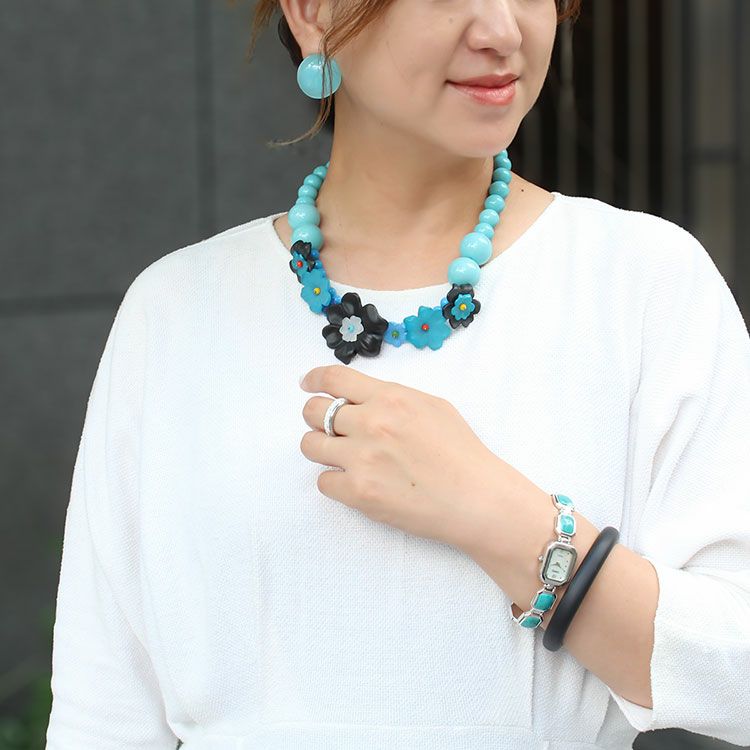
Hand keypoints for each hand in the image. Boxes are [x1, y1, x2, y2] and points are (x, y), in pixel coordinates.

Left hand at [299, 364, 522, 550]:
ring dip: (320, 449)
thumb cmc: (461, 452)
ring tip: (340, 456)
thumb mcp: (432, 405)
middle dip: (315, 417)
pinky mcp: (359, 492)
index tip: (307, 384)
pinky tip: (355, 482)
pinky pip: (323, 481)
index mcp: (390, 397)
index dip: (314, 380)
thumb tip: (360, 396)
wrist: (476, 499)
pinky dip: (334, 481)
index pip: (334, 378)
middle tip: (328, 428)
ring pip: (310, 446)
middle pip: (312, 411)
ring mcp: (362, 458)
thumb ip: (392, 397)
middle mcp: (371, 423)